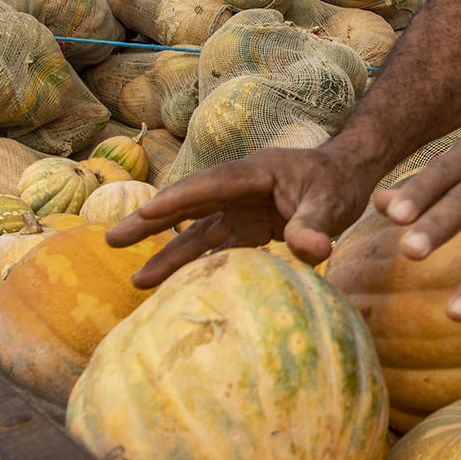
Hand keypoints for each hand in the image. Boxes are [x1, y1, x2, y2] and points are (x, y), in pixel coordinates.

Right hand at [106, 144, 371, 288]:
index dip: (181, 199)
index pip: (213, 185)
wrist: (347, 176)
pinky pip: (216, 246)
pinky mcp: (247, 225)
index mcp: (255, 173)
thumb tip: (313, 252)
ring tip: (138, 281)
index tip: (149, 212)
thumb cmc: (339, 183)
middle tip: (113, 239)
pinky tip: (175, 286)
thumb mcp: (332, 204)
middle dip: (152, 221)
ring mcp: (240, 208)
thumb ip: (316, 226)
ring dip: (170, 253)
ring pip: (198, 231)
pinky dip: (196, 264)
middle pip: (190, 204)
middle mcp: (239, 189)